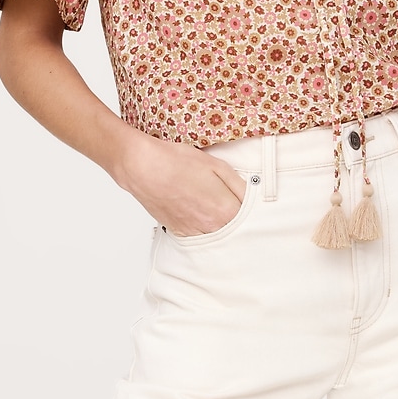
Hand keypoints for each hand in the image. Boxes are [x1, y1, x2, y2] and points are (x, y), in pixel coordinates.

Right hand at [116, 129, 246, 235]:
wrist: (143, 167)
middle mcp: (211, 228)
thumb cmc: (177, 162)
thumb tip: (254, 198)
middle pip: (236, 232)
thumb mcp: (218, 166)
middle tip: (233, 206)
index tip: (252, 208)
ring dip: (221, 226)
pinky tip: (199, 211)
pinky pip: (200, 236)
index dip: (254, 211)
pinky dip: (204, 227)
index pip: (252, 221)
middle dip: (238, 220)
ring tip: (212, 207)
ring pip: (218, 236)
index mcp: (225, 211)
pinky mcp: (180, 233)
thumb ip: (240, 186)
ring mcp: (194, 233)